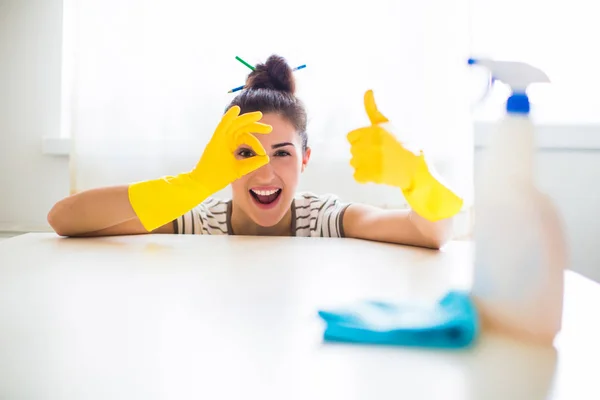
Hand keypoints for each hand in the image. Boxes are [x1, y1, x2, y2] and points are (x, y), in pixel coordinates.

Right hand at [192, 106, 271, 192]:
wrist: (203, 183)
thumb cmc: (218, 177)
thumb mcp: (240, 169)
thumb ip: (252, 163)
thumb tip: (266, 158)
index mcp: (231, 144)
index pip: (246, 137)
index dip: (256, 143)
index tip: (263, 153)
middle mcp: (225, 139)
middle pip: (243, 127)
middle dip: (256, 126)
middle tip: (270, 128)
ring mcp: (219, 139)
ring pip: (235, 124)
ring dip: (246, 118)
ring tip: (259, 115)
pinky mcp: (214, 140)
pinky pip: (222, 125)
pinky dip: (228, 117)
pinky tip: (235, 109)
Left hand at [347, 90, 462, 220]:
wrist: (419, 172)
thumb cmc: (404, 146)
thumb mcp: (389, 125)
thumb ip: (374, 110)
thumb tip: (368, 90)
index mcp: (376, 129)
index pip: (350, 137)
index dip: (361, 142)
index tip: (374, 145)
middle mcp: (374, 142)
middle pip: (353, 151)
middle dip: (364, 155)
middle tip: (382, 157)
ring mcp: (374, 159)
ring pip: (354, 164)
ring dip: (364, 166)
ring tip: (381, 165)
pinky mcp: (374, 175)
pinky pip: (357, 177)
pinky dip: (365, 178)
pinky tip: (378, 175)